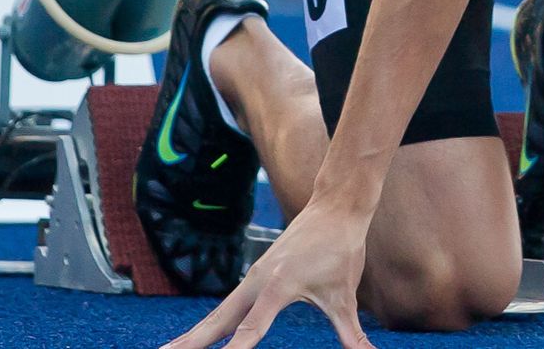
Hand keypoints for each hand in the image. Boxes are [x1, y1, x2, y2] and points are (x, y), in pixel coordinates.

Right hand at [162, 203, 372, 348]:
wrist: (335, 208)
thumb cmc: (341, 248)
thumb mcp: (345, 296)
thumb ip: (352, 334)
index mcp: (277, 287)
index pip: (248, 332)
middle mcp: (257, 282)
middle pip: (217, 321)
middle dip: (191, 342)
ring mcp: (253, 278)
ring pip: (218, 312)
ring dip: (195, 333)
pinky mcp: (257, 275)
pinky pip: (228, 303)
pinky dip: (212, 321)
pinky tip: (203, 333)